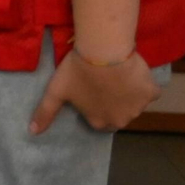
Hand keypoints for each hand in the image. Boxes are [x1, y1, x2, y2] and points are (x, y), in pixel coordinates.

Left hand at [30, 49, 161, 134]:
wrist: (103, 52)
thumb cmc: (77, 72)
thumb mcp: (56, 91)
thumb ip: (45, 112)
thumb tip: (32, 132)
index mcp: (100, 121)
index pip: (100, 119)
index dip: (95, 106)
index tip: (91, 92)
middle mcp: (122, 119)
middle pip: (119, 113)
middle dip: (113, 102)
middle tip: (104, 82)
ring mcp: (139, 107)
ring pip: (135, 102)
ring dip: (128, 93)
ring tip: (116, 75)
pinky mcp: (152, 93)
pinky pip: (150, 91)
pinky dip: (144, 84)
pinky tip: (133, 72)